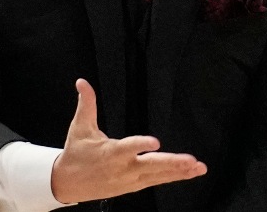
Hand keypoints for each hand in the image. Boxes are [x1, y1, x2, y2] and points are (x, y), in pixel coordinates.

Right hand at [50, 79, 206, 203]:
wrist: (68, 184)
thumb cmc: (76, 153)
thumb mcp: (79, 127)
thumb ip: (87, 103)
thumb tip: (82, 81)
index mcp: (110, 152)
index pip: (127, 147)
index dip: (140, 145)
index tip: (155, 142)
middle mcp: (123, 168)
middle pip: (150, 167)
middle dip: (172, 164)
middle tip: (191, 161)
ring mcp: (130, 180)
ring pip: (158, 176)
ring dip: (179, 172)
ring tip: (198, 167)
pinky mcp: (134, 186)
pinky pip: (157, 181)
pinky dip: (174, 177)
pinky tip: (190, 173)